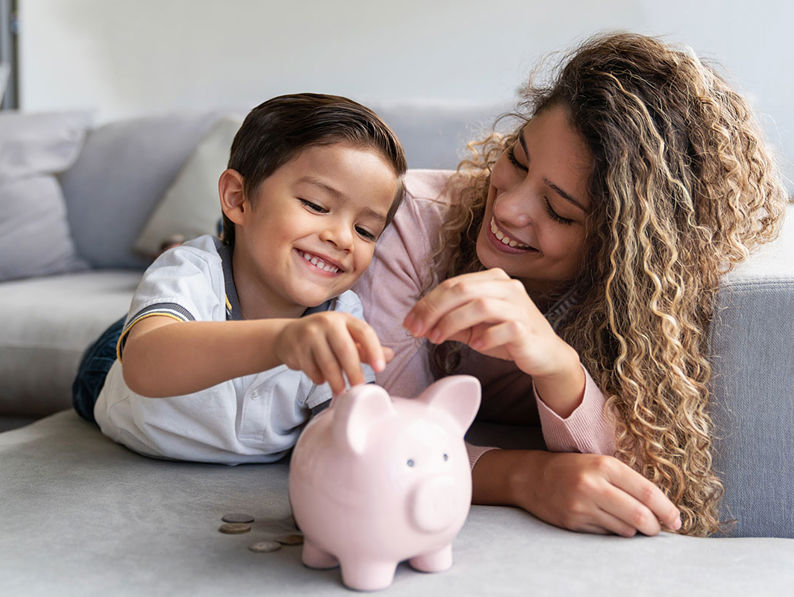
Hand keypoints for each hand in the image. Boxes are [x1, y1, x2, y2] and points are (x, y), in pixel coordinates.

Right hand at [275, 312, 392, 394]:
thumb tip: (390, 356)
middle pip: (345, 350)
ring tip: (341, 391)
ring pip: (328, 363)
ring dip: (336, 381)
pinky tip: (321, 378)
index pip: (364, 332)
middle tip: (359, 388)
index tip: (381, 368)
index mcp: (344, 319)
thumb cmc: (325, 338)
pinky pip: (312, 370)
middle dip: (354, 372)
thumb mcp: (346, 337)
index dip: (374, 350)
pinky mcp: (296, 348)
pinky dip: (319, 379)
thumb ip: (366, 348)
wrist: (288, 336)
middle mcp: (327, 322)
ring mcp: (310, 334)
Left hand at [403, 268, 568, 378]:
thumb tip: (418, 323)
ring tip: (438, 339)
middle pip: (462, 289)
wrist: (544, 354)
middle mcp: (507, 287)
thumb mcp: (474, 327)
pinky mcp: (527, 327)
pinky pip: (503, 327)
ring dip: (452, 322)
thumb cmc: (508, 337)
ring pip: (480, 305)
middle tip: (418, 330)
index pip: (452, 284)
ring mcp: (519, 305)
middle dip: (434, 310)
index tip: (409, 322)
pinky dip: (485, 336)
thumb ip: (450, 322)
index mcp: (492, 280)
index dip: (427, 302)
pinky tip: (476, 346)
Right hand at [474, 450, 681, 536]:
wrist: (531, 476)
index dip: (668, 510)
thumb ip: (628, 482)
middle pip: (640, 516)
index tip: (677, 521)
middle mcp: (593, 485)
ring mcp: (582, 506)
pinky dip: (614, 532)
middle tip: (657, 529)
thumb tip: (660, 508)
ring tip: (630, 523)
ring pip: (625, 529)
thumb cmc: (572, 468)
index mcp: (605, 465)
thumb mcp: (600, 463)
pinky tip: (607, 522)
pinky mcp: (573, 522)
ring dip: (634, 531)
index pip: (648, 493)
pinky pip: (606, 535)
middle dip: (654, 527)